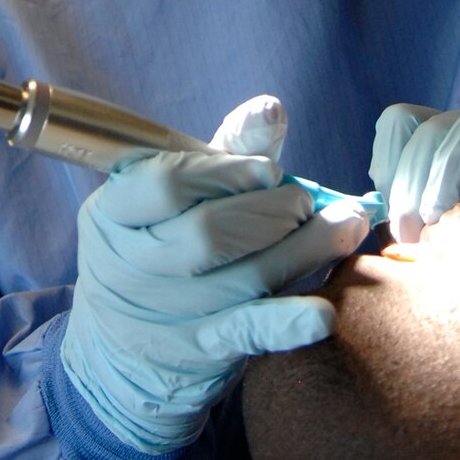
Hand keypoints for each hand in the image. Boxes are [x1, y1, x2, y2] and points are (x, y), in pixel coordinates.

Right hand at [61, 141, 370, 454]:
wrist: (121, 348)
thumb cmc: (157, 243)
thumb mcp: (169, 196)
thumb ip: (222, 152)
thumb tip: (271, 108)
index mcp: (113, 212)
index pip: (165, 185)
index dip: (226, 173)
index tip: (271, 170)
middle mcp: (132, 266)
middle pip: (208, 234)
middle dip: (271, 212)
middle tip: (306, 201)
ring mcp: (166, 314)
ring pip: (241, 278)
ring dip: (304, 249)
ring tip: (346, 225)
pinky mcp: (201, 351)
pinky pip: (246, 334)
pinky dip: (285, 322)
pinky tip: (322, 314)